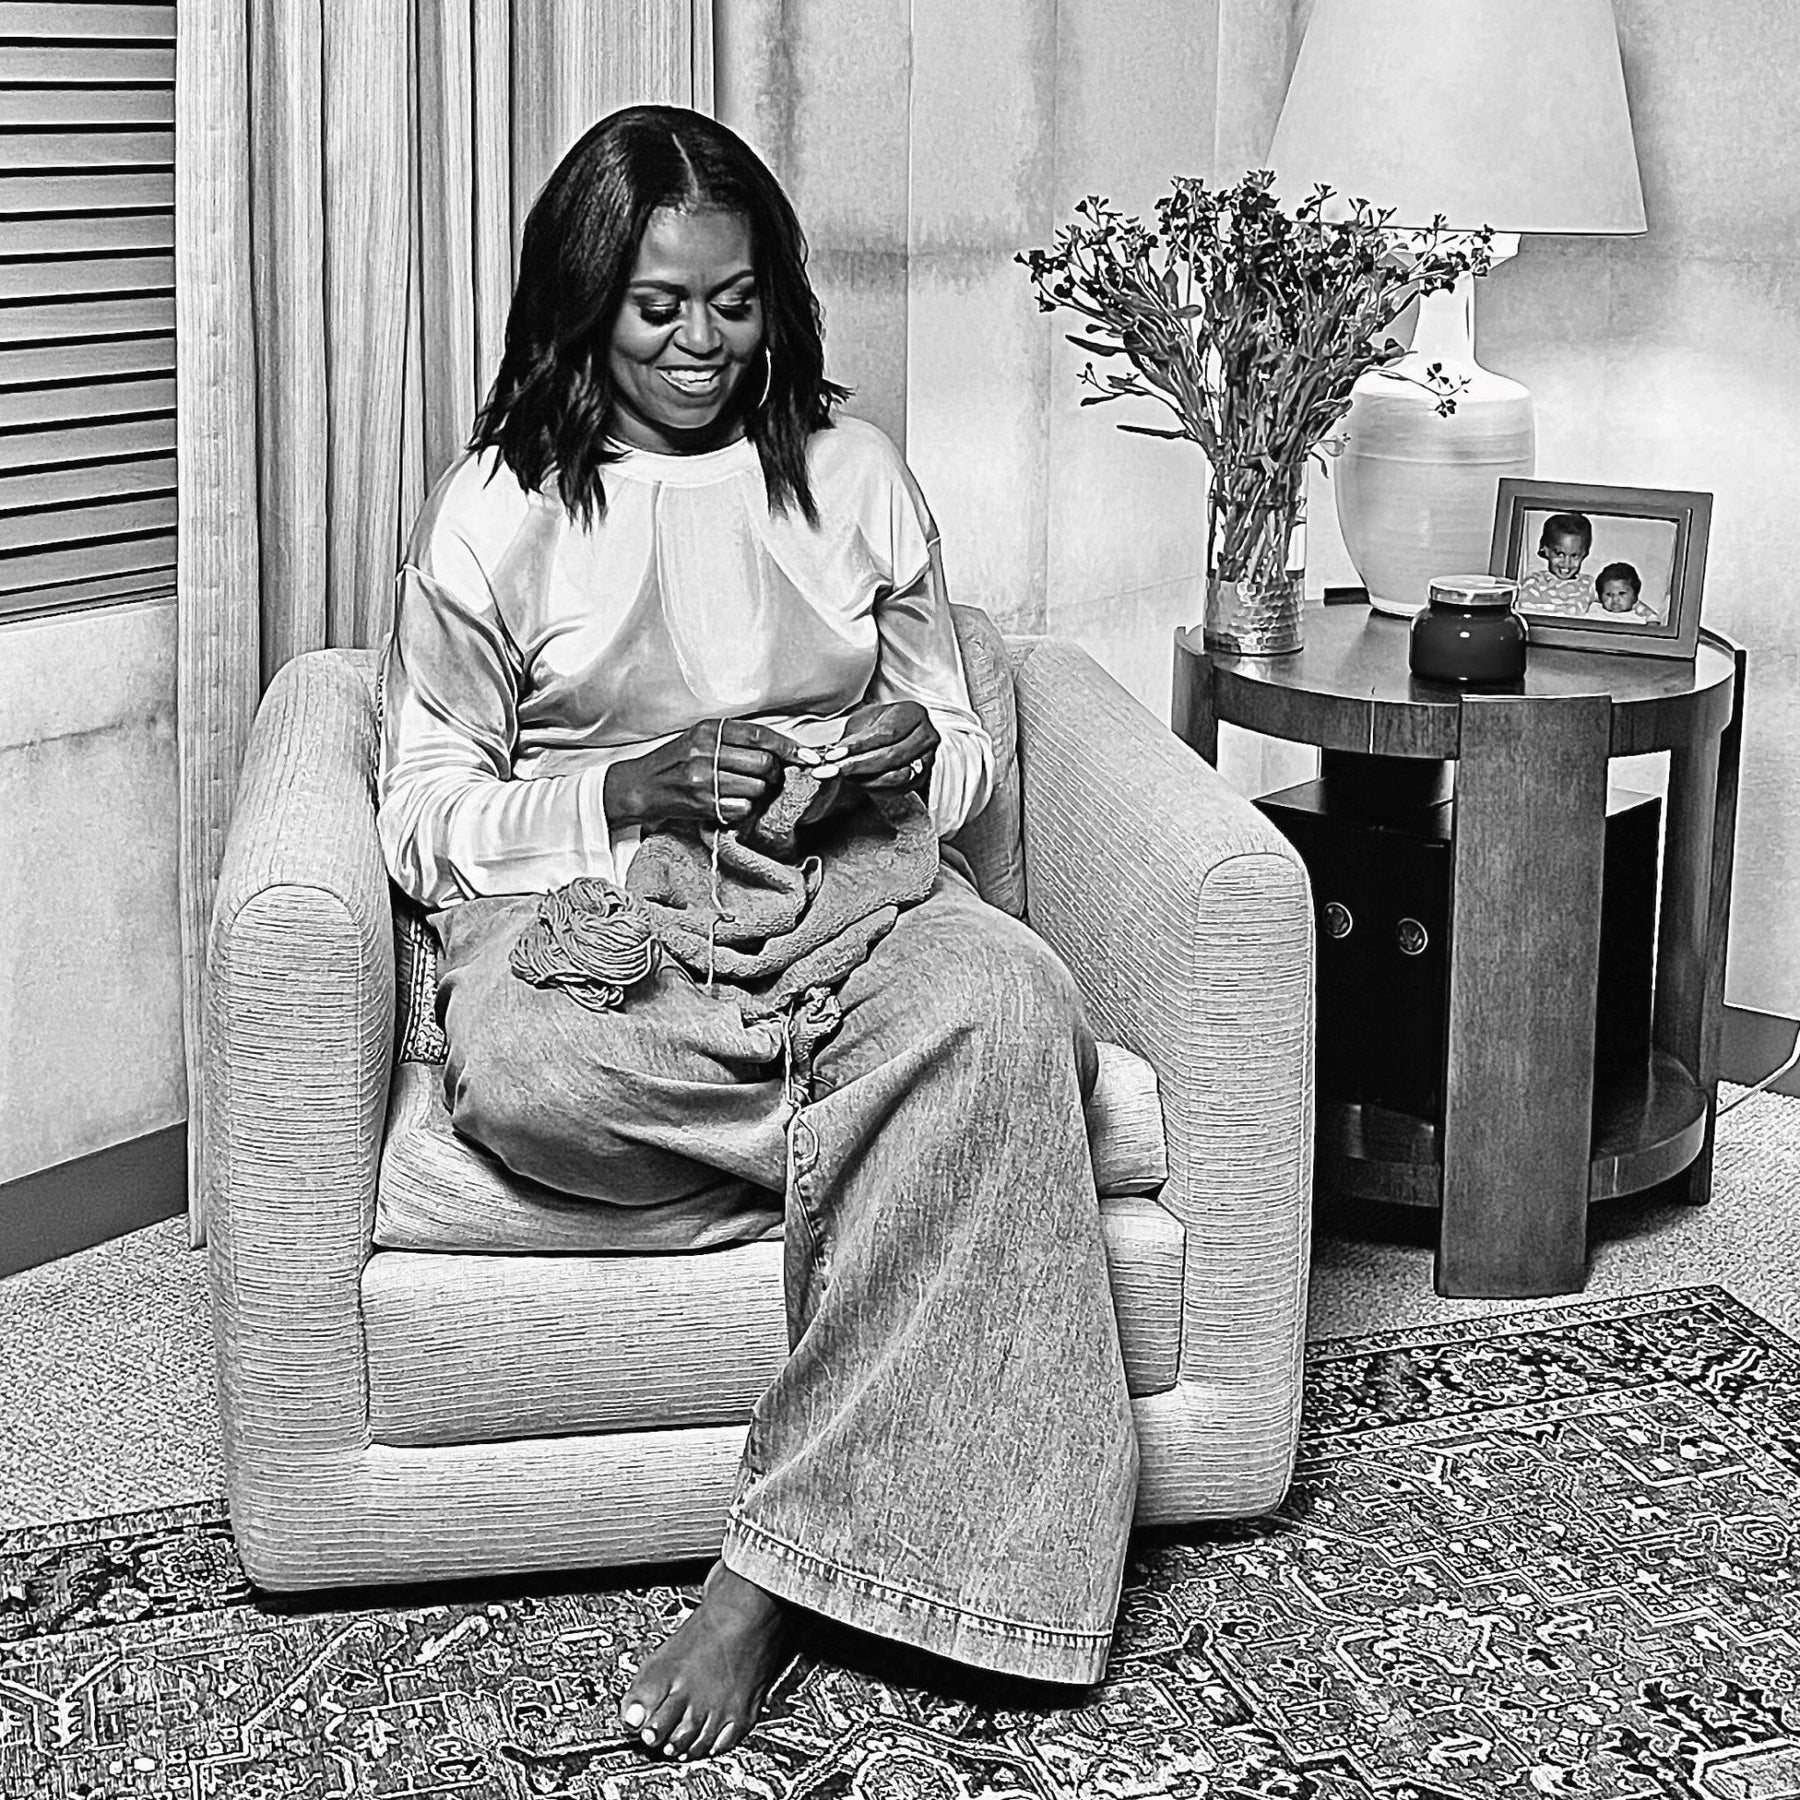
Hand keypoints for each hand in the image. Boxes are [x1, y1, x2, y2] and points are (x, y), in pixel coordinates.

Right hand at [604, 718, 819, 829]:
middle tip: (770, 779)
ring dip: (759, 794)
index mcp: (708, 730)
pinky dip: (744, 809)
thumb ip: (734, 739)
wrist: (640, 786)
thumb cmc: (674, 761)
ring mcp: (703, 779)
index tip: (808, 757)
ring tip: (745, 791)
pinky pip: (742, 808)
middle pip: (764, 764)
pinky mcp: (702, 804)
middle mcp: (706, 752)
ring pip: (757, 788)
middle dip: (775, 775)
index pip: (759, 736)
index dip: (789, 747)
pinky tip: (732, 804)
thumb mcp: (700, 738)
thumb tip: (780, 750)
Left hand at [815, 701, 937, 793]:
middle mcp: (927, 736)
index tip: (835, 754)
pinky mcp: (922, 778)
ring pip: (897, 776)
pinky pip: (899, 789)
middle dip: (859, 765)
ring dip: (866, 779)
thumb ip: (854, 736)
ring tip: (844, 776)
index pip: (885, 733)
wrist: (901, 733)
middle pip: (892, 756)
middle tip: (833, 770)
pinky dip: (876, 788)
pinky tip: (858, 781)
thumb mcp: (865, 719)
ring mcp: (928, 759)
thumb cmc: (880, 722)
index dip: (858, 746)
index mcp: (914, 713)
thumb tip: (836, 755)